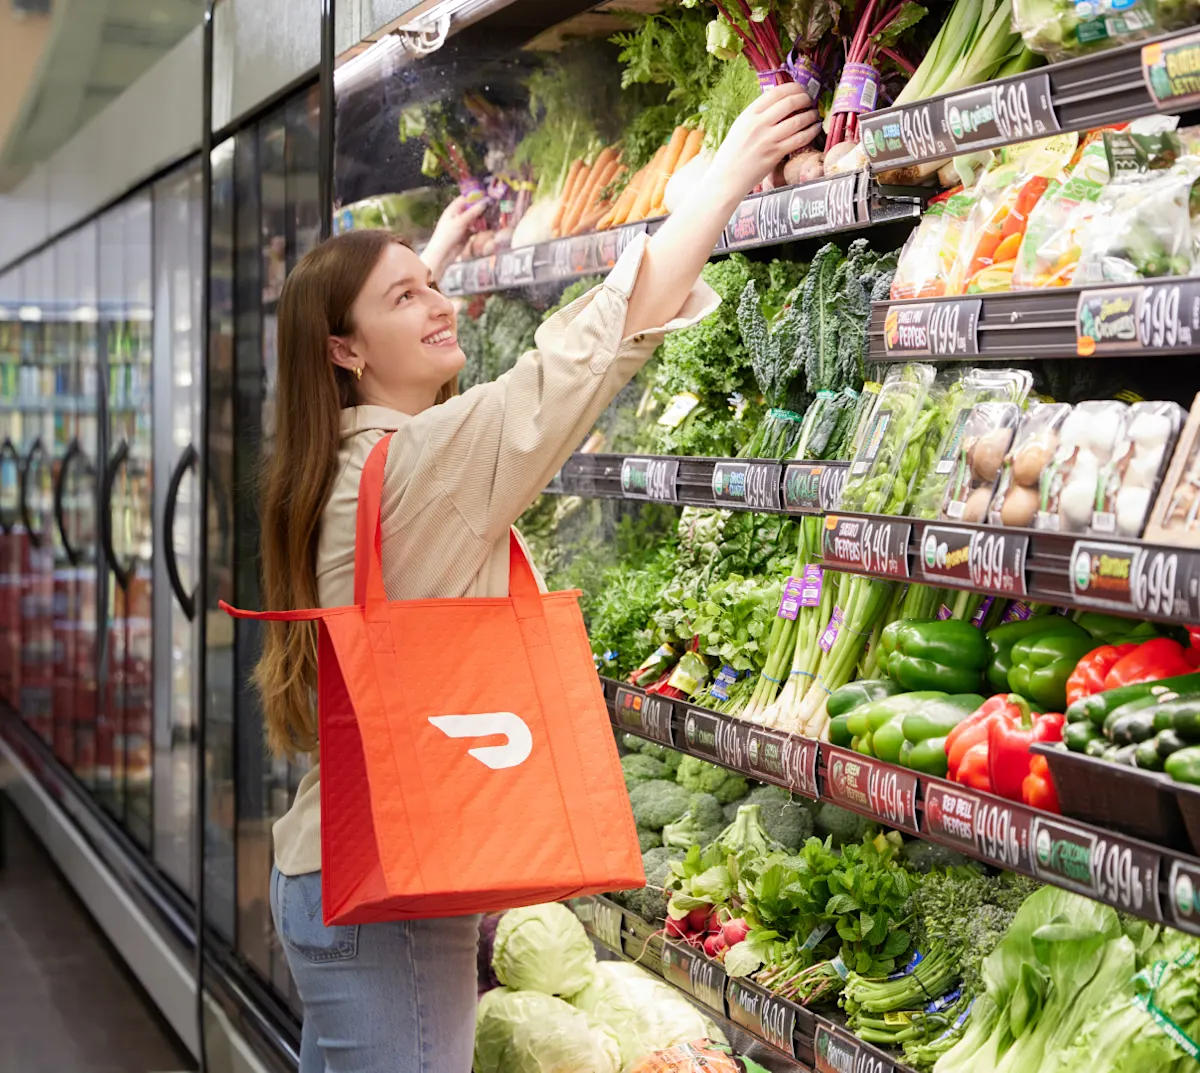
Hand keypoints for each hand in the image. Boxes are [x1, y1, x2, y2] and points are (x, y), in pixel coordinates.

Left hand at [420, 194, 489, 279]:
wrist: (443, 254)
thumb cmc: (447, 235)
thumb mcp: (460, 221)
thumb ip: (473, 212)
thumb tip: (484, 202)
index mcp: (453, 209)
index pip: (466, 199)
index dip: (476, 197)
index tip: (487, 196)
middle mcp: (458, 215)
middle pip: (472, 208)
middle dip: (481, 209)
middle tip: (492, 208)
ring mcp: (462, 225)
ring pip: (475, 218)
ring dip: (482, 219)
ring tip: (491, 218)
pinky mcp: (466, 234)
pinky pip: (475, 228)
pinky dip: (480, 228)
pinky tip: (486, 228)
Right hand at [707, 83, 820, 201]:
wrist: (726, 179)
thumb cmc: (732, 155)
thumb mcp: (739, 128)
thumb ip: (756, 116)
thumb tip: (777, 105)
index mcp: (748, 115)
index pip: (774, 93)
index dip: (792, 87)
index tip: (800, 89)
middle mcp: (758, 124)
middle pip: (789, 103)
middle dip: (804, 98)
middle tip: (810, 100)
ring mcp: (767, 140)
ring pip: (797, 120)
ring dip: (811, 115)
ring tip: (814, 114)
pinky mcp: (775, 154)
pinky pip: (799, 139)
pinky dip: (811, 131)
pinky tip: (814, 129)